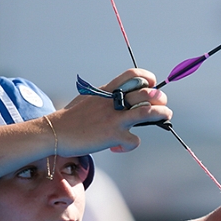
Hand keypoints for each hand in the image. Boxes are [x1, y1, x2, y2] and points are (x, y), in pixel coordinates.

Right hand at [55, 68, 171, 153]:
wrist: (55, 131)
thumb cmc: (72, 117)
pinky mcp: (113, 135)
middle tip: (162, 105)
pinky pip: (134, 140)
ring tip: (165, 116)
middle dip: (160, 98)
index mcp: (107, 90)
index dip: (148, 78)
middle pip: (147, 94)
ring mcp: (114, 118)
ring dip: (162, 114)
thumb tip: (123, 97)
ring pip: (149, 112)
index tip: (153, 84)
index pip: (133, 74)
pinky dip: (131, 144)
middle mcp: (113, 101)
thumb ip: (108, 95)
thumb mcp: (90, 97)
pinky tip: (121, 145)